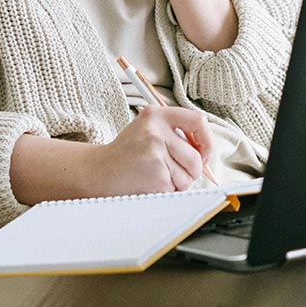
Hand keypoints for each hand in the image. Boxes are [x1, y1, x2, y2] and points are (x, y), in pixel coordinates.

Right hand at [90, 106, 213, 195]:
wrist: (99, 172)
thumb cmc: (126, 153)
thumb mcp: (147, 130)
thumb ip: (175, 134)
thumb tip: (206, 151)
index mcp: (156, 115)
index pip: (198, 120)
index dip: (206, 139)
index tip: (203, 151)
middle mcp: (156, 131)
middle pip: (196, 157)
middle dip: (191, 170)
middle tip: (171, 170)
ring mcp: (156, 153)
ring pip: (189, 176)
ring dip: (178, 182)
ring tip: (156, 175)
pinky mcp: (157, 175)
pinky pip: (177, 188)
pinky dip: (168, 191)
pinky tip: (150, 183)